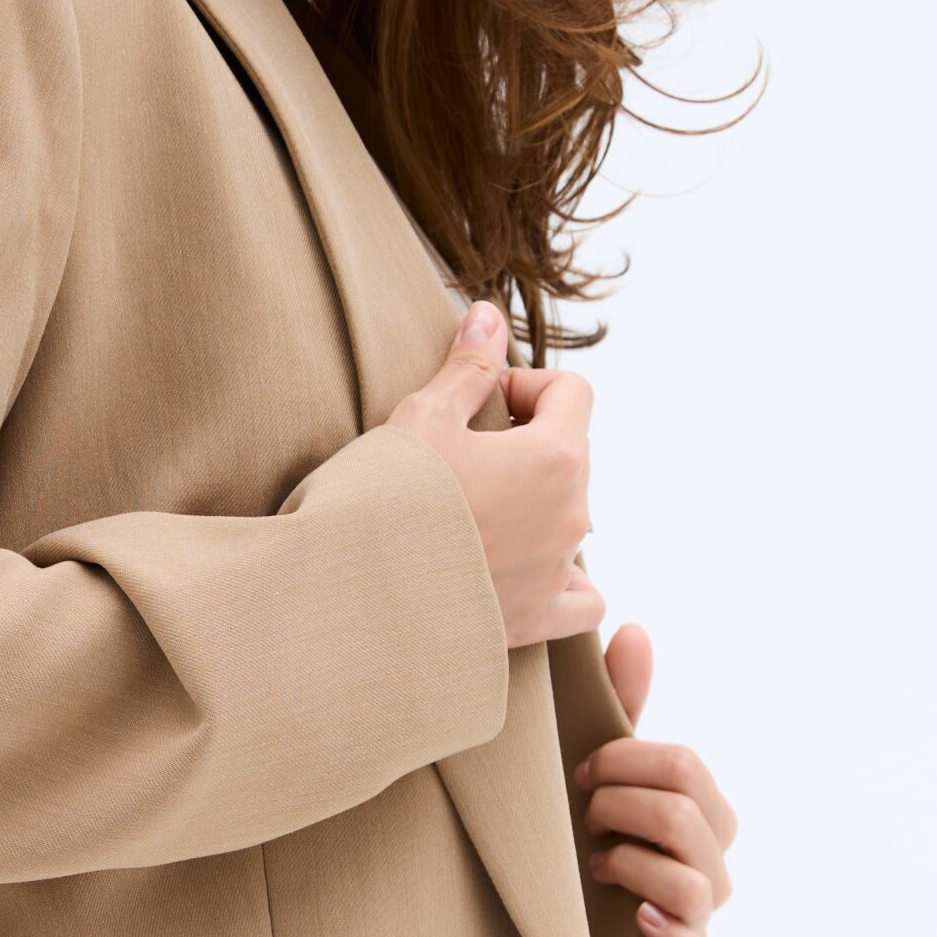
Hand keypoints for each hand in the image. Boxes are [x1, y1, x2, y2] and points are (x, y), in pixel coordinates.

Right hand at [387, 300, 603, 648]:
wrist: (355, 595)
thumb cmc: (385, 501)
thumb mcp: (422, 417)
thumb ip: (467, 366)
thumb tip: (488, 317)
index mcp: (555, 457)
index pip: (573, 393)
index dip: (524, 385)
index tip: (476, 403)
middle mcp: (571, 516)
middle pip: (570, 455)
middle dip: (524, 445)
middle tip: (460, 456)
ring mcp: (557, 571)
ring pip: (567, 520)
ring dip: (531, 506)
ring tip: (471, 515)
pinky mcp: (536, 619)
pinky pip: (580, 599)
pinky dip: (562, 580)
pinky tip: (521, 570)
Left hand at [573, 625, 734, 936]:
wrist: (559, 935)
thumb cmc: (589, 841)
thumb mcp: (603, 776)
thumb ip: (620, 707)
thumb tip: (632, 628)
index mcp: (704, 815)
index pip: (687, 768)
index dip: (628, 760)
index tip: (580, 768)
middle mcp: (713, 869)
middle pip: (691, 819)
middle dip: (624, 807)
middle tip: (584, 815)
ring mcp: (703, 925)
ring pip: (695, 887)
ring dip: (633, 866)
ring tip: (594, 865)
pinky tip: (636, 924)